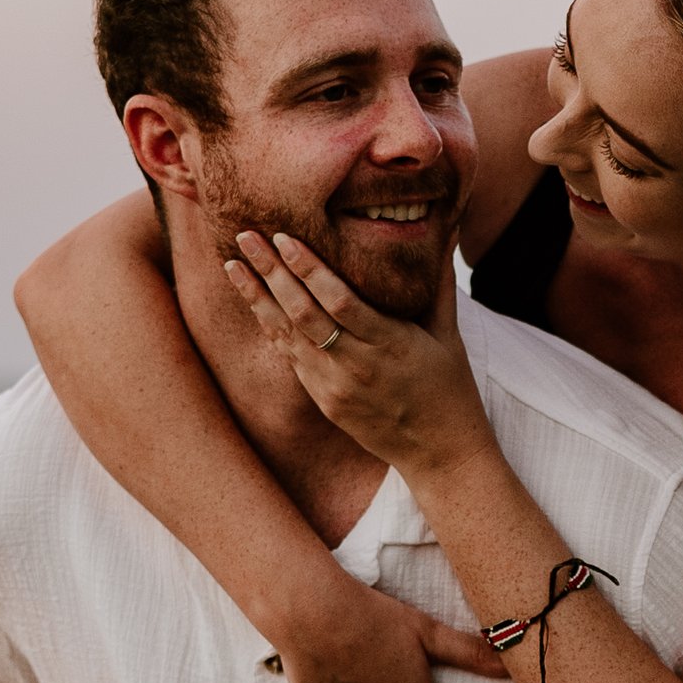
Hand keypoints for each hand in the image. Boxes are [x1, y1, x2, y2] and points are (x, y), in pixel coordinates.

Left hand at [223, 229, 496, 483]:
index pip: (339, 300)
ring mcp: (335, 387)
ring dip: (258, 298)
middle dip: (271, 272)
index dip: (309, 268)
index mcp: (389, 344)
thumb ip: (440, 283)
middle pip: (303, 314)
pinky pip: (292, 358)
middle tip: (246, 236)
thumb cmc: (449, 388)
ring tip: (233, 265)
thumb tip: (450, 229)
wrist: (438, 453)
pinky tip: (255, 302)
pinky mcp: (324, 402)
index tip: (284, 237)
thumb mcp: (448, 334)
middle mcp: (356, 366)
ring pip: (287, 336)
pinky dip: (272, 327)